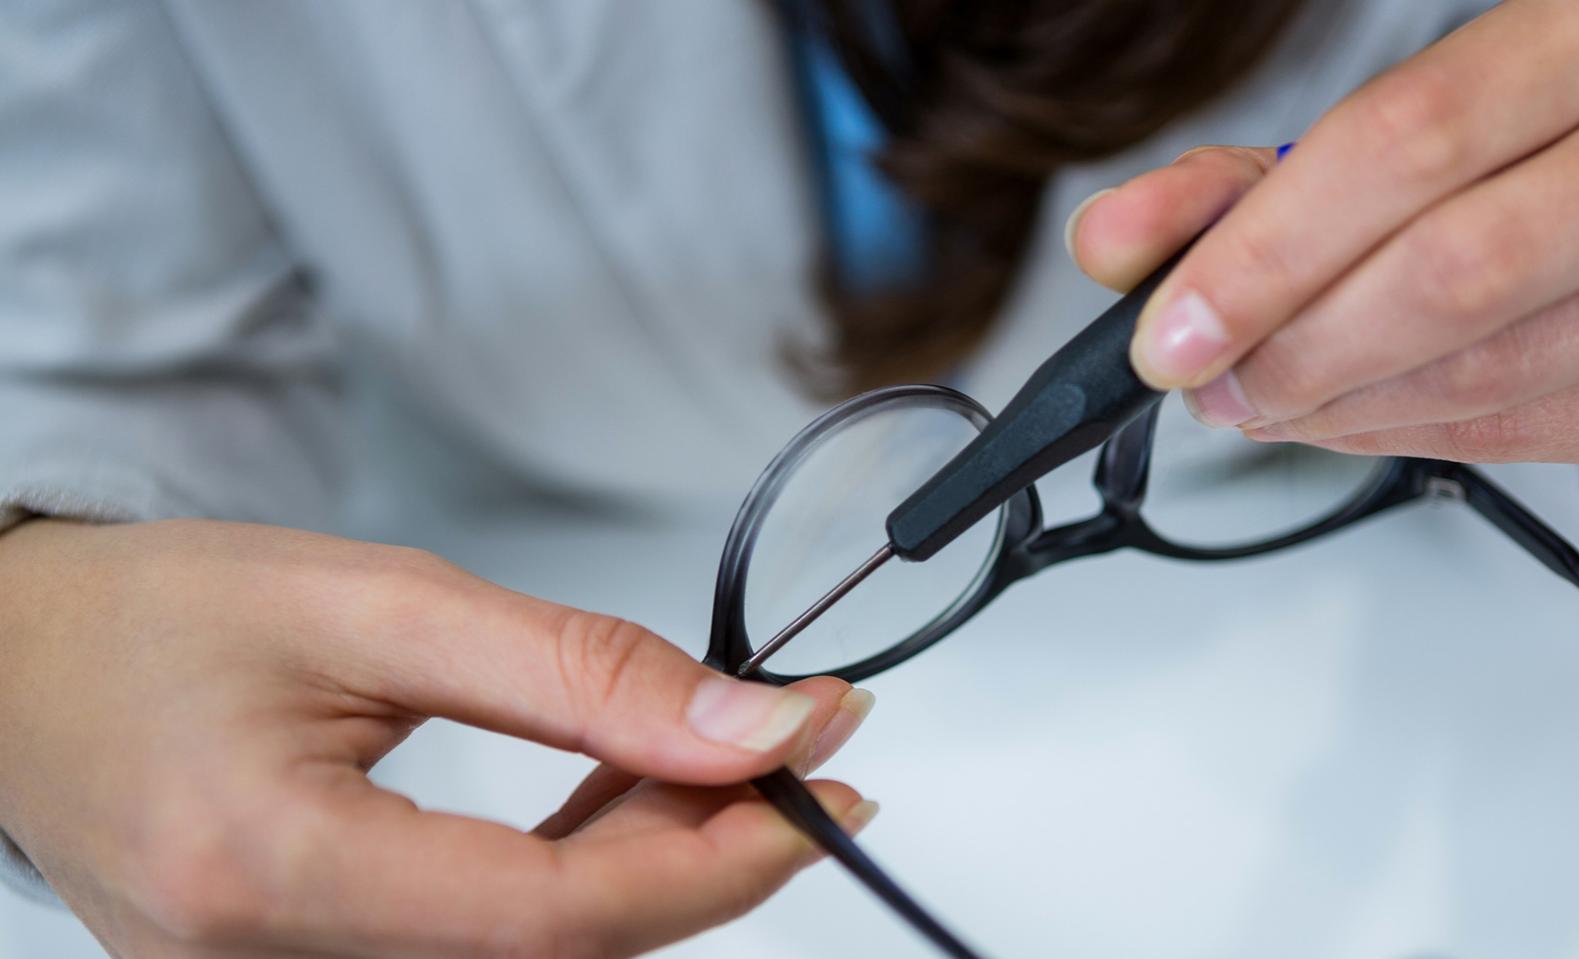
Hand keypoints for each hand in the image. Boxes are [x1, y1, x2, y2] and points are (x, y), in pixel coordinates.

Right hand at [0, 519, 875, 957]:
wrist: (18, 664)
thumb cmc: (157, 616)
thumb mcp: (380, 602)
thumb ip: (576, 672)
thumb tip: (747, 724)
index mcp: (271, 871)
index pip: (552, 920)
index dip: (718, 860)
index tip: (823, 776)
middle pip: (560, 954)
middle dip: (706, 857)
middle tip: (796, 747)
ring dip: (649, 866)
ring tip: (717, 753)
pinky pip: (482, 950)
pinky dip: (574, 881)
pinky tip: (627, 800)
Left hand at [1069, 0, 1578, 498]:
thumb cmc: (1547, 193)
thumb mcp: (1392, 160)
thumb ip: (1244, 190)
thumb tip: (1110, 244)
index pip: (1407, 133)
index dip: (1265, 248)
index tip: (1166, 331)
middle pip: (1453, 260)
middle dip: (1297, 345)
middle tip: (1214, 387)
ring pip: (1493, 361)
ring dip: (1345, 406)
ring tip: (1277, 406)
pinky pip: (1542, 429)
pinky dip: (1420, 439)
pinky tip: (1368, 423)